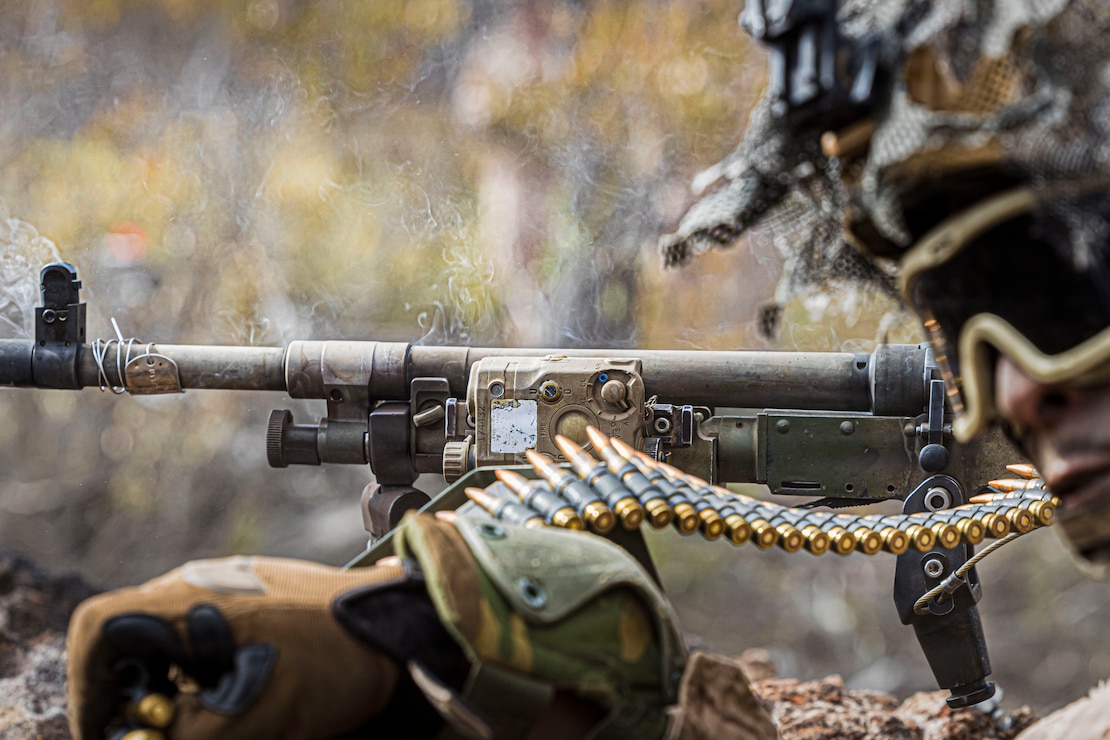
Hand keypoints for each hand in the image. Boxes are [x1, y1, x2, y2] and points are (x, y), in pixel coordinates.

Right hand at [67, 555, 462, 738]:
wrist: (404, 625)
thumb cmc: (340, 656)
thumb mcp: (257, 713)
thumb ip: (185, 736)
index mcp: (191, 598)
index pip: (99, 628)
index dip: (85, 687)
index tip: (102, 732)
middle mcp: (200, 589)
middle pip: (125, 645)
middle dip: (127, 700)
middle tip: (150, 736)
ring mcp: (227, 596)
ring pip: (164, 651)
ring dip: (167, 695)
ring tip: (198, 723)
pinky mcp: (252, 612)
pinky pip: (203, 647)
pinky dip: (200, 684)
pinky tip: (231, 706)